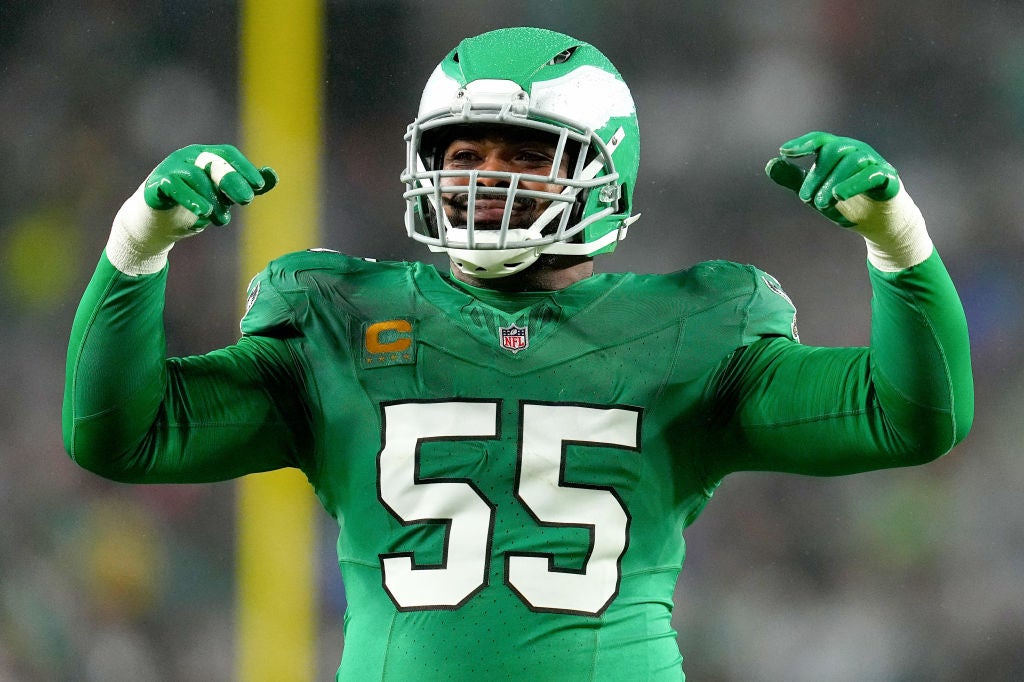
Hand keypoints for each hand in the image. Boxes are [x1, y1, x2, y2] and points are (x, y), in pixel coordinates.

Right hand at [106, 145, 277, 275]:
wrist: (156, 224)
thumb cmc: (193, 205)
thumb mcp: (222, 197)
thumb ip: (245, 187)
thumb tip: (272, 176)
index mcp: (206, 156)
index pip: (228, 155)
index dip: (245, 168)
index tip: (259, 186)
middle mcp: (188, 157)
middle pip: (213, 162)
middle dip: (232, 181)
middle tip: (247, 200)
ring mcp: (170, 168)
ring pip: (196, 176)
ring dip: (212, 200)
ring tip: (221, 220)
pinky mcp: (156, 184)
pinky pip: (174, 187)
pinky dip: (190, 199)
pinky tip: (203, 213)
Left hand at [765, 131, 931, 270]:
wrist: (876, 221)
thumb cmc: (844, 201)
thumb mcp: (814, 192)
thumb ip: (793, 179)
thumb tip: (769, 165)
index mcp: (838, 151)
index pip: (820, 140)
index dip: (803, 143)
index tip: (784, 151)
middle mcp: (856, 151)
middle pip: (835, 150)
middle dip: (816, 175)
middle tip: (804, 198)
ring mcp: (874, 162)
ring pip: (852, 161)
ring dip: (832, 182)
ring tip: (820, 204)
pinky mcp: (888, 177)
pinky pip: (872, 174)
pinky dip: (854, 183)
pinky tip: (839, 195)